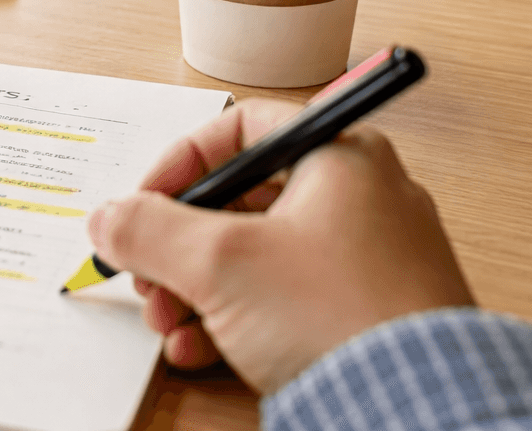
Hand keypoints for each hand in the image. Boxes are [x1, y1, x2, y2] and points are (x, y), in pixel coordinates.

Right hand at [88, 98, 473, 394]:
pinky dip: (233, 318)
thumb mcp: (221, 262)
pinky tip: (199, 348)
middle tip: (148, 272)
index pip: (240, 128)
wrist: (420, 410)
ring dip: (196, 286)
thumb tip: (111, 218)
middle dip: (179, 244)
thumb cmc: (343, 318)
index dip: (181, 162)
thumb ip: (151, 230)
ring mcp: (367, 258)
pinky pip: (285, 300)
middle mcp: (359, 197)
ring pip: (256, 255)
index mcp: (339, 157)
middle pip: (240, 199)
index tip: (145, 202)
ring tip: (168, 319)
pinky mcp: (367, 313)